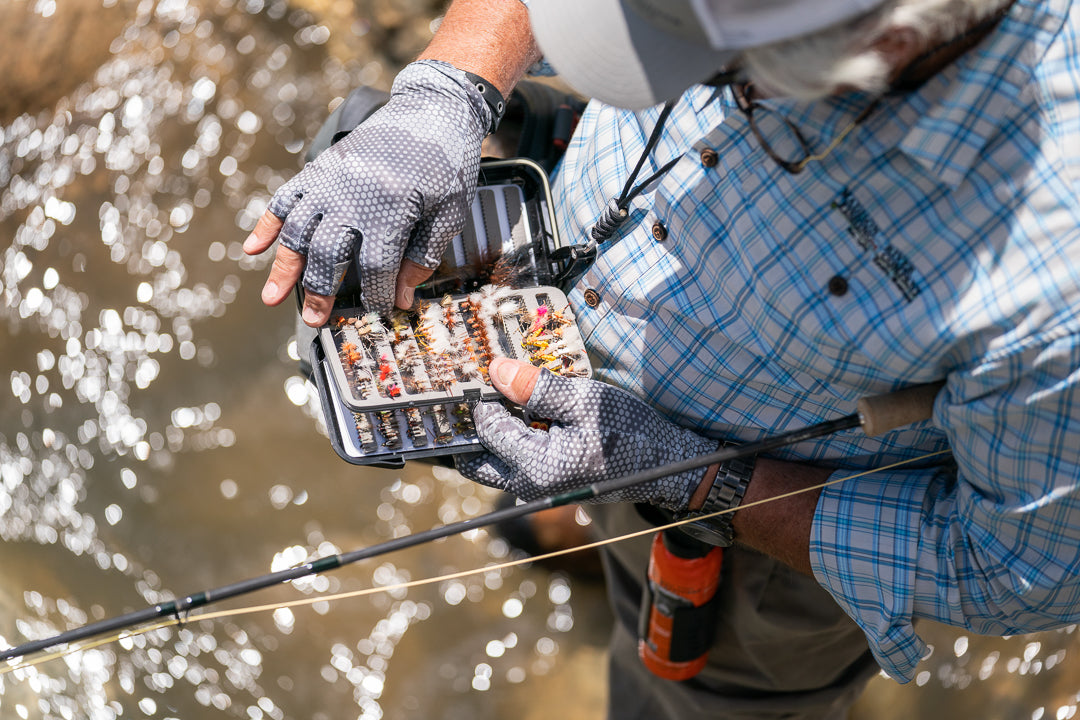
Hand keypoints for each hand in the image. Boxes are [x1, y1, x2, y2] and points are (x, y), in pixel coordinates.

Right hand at [243, 60, 489, 324]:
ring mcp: (329, 182)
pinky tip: (252, 249)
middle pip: (328, 256)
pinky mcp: (319, 169)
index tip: (381, 312)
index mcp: (390, 212)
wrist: (431, 109)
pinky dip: (266, 224)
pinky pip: (285, 199)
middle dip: (320, 293)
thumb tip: (402, 299)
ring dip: (285, 267)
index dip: (377, 295)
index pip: (375, 269)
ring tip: (273, 299)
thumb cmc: (446, 164)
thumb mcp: (450, 213)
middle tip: (315, 321)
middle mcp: (351, 199)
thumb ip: (424, 257)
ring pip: (299, 232)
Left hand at [456, 358, 718, 510]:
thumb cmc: (628, 431)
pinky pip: (515, 464)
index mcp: (536, 467)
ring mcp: (537, 491)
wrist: (664, 464)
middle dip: (474, 427)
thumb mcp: (583, 400)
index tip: (489, 373)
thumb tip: (496, 371)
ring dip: (494, 433)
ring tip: (508, 398)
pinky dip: (513, 440)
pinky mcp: (547, 486)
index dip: (484, 398)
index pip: (486, 429)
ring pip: (494, 463)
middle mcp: (528, 487)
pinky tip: (530, 413)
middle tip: (484, 392)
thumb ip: (536, 388)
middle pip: (477, 460)